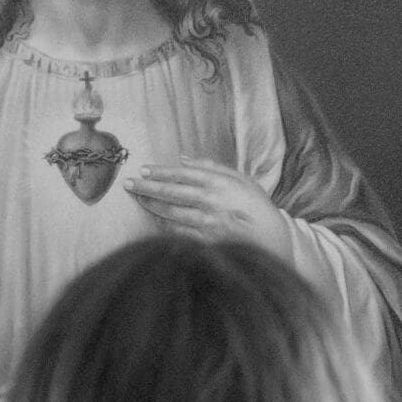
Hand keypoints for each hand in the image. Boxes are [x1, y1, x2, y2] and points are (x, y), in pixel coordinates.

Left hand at [126, 157, 288, 257]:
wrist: (273, 240)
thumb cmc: (256, 206)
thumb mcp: (240, 178)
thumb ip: (210, 167)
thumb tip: (182, 158)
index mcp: (219, 183)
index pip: (181, 175)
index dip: (159, 172)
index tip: (143, 170)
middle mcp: (210, 202)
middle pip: (170, 193)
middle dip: (145, 188)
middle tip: (128, 184)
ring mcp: (207, 224)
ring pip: (169, 213)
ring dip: (150, 206)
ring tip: (137, 199)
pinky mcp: (205, 242)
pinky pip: (177, 232)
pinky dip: (162, 224)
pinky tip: (154, 218)